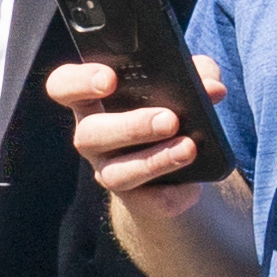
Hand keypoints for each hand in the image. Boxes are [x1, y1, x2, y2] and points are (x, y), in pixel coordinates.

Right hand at [45, 55, 214, 196]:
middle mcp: (92, 136)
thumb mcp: (183, 84)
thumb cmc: (170, 108)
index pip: (64, 86)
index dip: (79, 82)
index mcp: (93, 99)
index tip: (110, 79)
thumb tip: (212, 87)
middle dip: (131, 127)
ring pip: (118, 173)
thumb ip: (197, 74)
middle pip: (91, 134)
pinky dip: (174, 193)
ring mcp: (109, 171)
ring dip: (155, 161)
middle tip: (169, 119)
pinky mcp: (136, 200)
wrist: (177, 165)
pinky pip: (150, 201)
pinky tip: (193, 184)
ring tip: (189, 148)